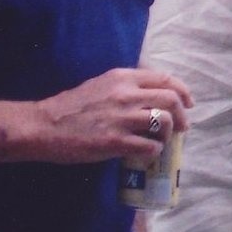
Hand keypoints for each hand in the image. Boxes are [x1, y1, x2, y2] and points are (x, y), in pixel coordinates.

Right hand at [35, 67, 192, 163]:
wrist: (43, 126)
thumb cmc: (71, 107)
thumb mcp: (101, 84)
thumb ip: (126, 86)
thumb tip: (151, 95)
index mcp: (122, 78)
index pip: (165, 79)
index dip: (183, 91)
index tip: (188, 103)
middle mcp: (125, 94)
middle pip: (170, 99)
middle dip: (182, 114)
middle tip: (181, 127)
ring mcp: (121, 118)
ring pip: (163, 121)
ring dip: (168, 133)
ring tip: (162, 141)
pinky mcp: (114, 141)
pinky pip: (148, 146)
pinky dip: (154, 151)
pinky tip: (148, 153)